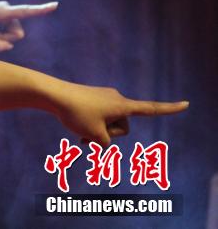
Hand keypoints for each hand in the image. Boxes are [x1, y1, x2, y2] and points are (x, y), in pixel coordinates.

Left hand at [0, 1, 57, 51]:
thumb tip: (8, 47)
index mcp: (2, 12)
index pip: (25, 11)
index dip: (41, 9)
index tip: (55, 4)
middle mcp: (5, 9)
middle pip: (17, 33)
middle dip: (6, 39)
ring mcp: (3, 12)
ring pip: (11, 34)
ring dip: (0, 37)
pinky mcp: (0, 15)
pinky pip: (5, 31)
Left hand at [49, 82, 188, 145]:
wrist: (53, 94)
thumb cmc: (76, 114)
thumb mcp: (95, 136)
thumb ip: (106, 144)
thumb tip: (102, 140)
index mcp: (123, 106)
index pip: (151, 109)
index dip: (169, 109)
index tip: (186, 104)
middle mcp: (117, 99)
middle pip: (121, 128)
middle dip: (107, 134)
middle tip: (89, 131)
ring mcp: (105, 99)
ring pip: (107, 125)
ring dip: (96, 131)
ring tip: (79, 127)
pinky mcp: (94, 99)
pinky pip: (98, 119)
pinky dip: (90, 126)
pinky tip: (76, 127)